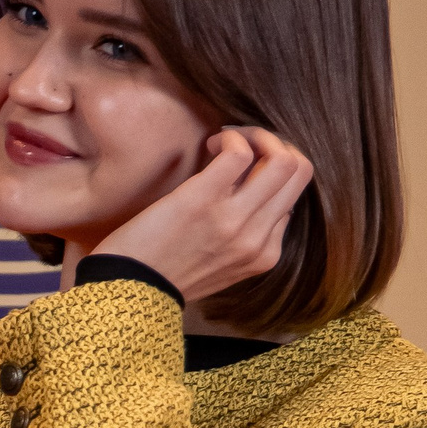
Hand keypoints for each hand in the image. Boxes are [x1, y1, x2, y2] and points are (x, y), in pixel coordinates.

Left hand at [89, 126, 312, 302]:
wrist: (126, 291)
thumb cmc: (164, 274)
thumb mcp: (220, 267)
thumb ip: (245, 238)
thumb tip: (251, 192)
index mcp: (264, 255)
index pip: (292, 197)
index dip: (271, 172)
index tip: (242, 169)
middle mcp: (256, 239)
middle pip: (300, 172)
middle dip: (275, 144)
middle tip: (243, 143)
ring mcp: (233, 220)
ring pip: (283, 160)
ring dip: (256, 136)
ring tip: (226, 142)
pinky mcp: (203, 201)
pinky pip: (240, 153)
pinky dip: (230, 139)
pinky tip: (211, 145)